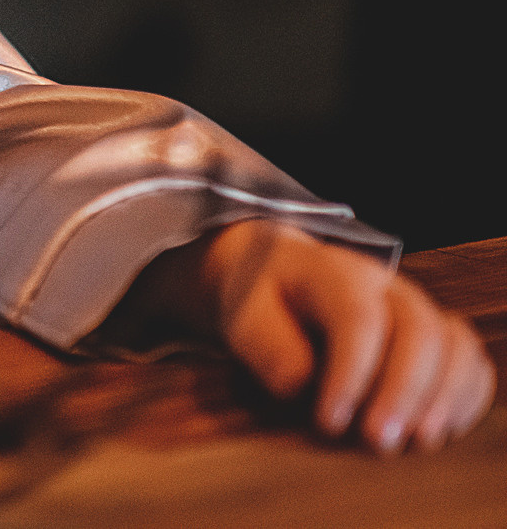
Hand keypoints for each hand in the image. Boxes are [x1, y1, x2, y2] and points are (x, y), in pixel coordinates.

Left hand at [127, 220, 495, 452]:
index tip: (328, 422)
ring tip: (415, 443)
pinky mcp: (440, 335)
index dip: (351, 376)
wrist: (283, 273)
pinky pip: (472, 363)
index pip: (358, 319)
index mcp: (335, 273)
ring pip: (456, 347)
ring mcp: (421, 308)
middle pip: (420, 333)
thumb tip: (304, 385)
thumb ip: (267, 348)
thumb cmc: (263, 300)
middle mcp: (389, 286)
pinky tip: (440, 430)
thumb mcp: (244, 315)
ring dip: (443, 401)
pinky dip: (467, 398)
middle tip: (376, 442)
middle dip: (403, 394)